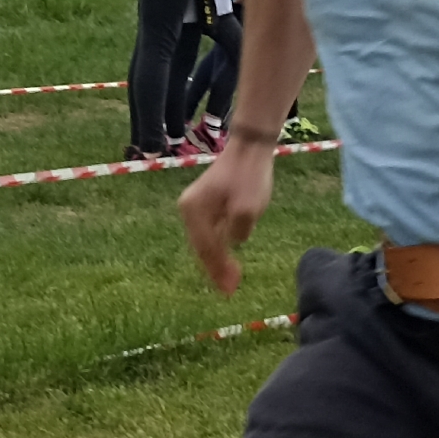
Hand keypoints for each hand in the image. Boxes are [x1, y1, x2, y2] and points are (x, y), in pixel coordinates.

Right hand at [177, 142, 275, 294]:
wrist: (250, 148)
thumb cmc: (248, 177)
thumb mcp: (246, 209)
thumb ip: (236, 233)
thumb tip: (230, 244)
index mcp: (193, 211)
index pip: (205, 249)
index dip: (217, 270)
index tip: (229, 289)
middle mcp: (188, 209)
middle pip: (201, 247)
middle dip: (215, 268)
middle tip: (230, 289)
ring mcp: (195, 206)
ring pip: (204, 241)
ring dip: (216, 259)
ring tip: (230, 278)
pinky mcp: (206, 203)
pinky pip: (209, 232)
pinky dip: (218, 245)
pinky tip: (228, 256)